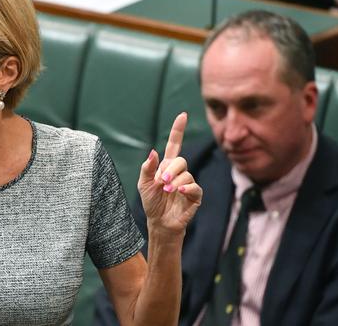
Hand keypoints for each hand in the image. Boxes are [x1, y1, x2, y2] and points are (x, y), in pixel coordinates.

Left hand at [137, 112, 201, 236]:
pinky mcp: (195, 195)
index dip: (178, 130)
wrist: (159, 222)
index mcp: (166, 166)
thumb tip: (153, 151)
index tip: (182, 115)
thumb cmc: (151, 203)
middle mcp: (179, 172)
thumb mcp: (143, 184)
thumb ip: (147, 168)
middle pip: (180, 160)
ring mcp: (188, 183)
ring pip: (186, 174)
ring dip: (175, 182)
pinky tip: (180, 193)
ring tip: (166, 192)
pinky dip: (186, 188)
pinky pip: (195, 187)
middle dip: (170, 170)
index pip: (174, 145)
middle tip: (161, 182)